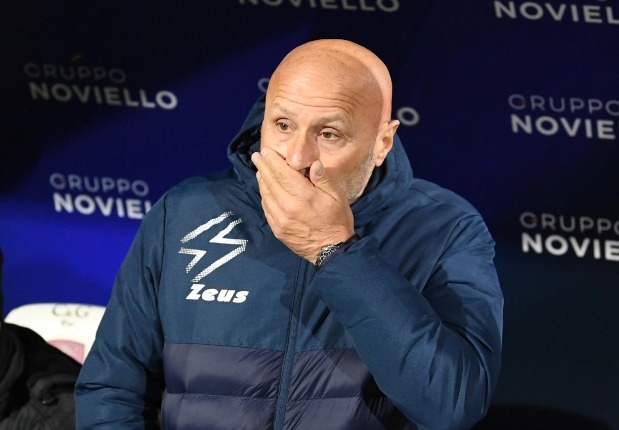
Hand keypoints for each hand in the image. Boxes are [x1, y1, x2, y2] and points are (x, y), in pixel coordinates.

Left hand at [251, 148, 354, 262]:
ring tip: (260, 170)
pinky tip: (265, 190)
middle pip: (270, 182)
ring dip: (262, 180)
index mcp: (302, 196)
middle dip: (263, 167)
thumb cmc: (337, 221)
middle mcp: (287, 206)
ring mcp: (280, 219)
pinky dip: (264, 196)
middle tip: (257, 156)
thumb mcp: (336, 196)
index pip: (282, 173)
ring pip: (265, 195)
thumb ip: (322, 178)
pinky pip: (266, 208)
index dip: (272, 160)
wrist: (332, 251)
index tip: (265, 151)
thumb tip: (312, 162)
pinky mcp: (277, 229)